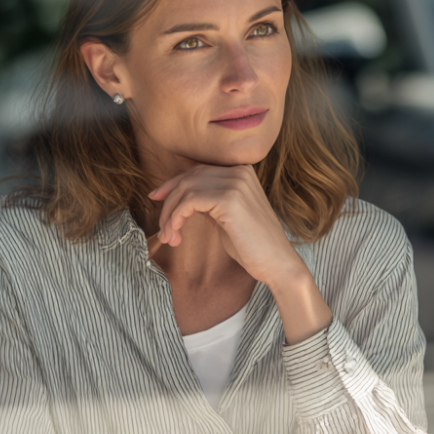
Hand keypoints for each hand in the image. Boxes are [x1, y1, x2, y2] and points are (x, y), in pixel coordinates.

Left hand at [148, 165, 332, 343]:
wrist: (277, 263)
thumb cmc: (251, 245)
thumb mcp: (225, 215)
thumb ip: (208, 200)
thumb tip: (177, 194)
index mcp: (240, 171)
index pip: (197, 170)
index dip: (172, 183)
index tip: (155, 197)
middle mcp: (239, 171)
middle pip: (188, 177)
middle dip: (168, 200)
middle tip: (163, 227)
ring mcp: (235, 183)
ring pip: (185, 189)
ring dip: (170, 215)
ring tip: (169, 237)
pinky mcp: (229, 199)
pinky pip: (189, 202)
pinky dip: (176, 218)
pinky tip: (176, 236)